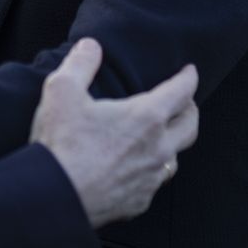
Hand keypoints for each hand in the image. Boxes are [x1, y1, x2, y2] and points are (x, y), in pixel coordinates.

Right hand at [32, 38, 198, 228]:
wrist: (57, 197)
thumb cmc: (63, 144)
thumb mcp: (62, 91)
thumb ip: (80, 63)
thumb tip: (92, 46)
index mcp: (146, 118)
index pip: (181, 92)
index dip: (188, 78)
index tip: (190, 71)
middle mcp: (157, 148)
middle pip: (190, 126)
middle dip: (190, 109)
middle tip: (185, 102)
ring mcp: (150, 178)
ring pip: (174, 158)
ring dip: (172, 144)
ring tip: (161, 137)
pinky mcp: (139, 202)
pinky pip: (153, 183)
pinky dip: (149, 171)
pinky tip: (136, 169)